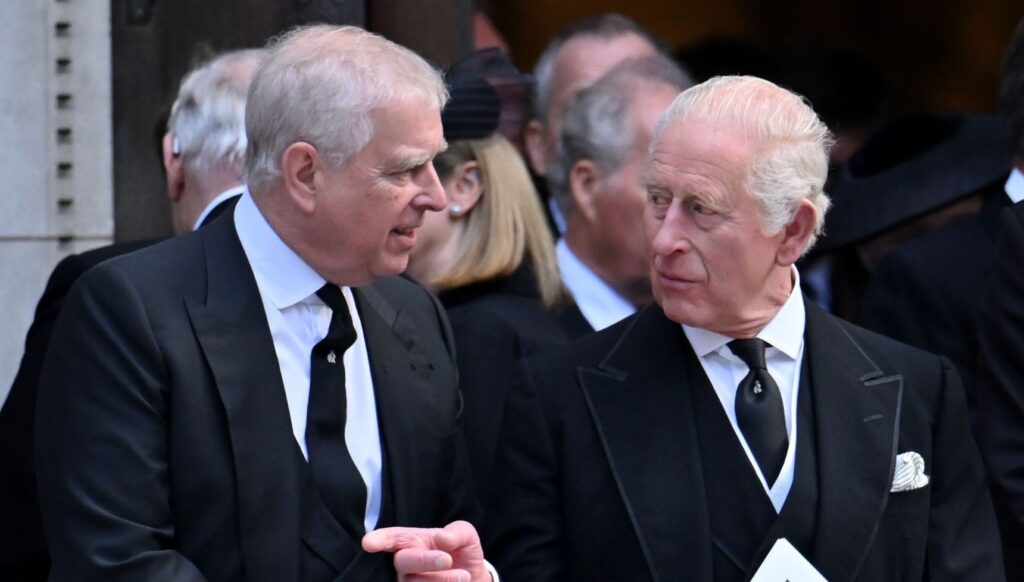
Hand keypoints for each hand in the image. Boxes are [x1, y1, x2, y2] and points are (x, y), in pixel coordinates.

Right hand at [362, 520, 488, 581]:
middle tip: (446, 560)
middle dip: (425, 560)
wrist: (473, 580)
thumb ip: (456, 532)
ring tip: (464, 576)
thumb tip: (442, 538)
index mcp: (412, 541)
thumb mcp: (465, 536)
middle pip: (403, 561)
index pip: (392, 538)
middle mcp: (405, 564)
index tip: (369, 543)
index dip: (379, 540)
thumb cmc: (461, 553)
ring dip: (443, 580)